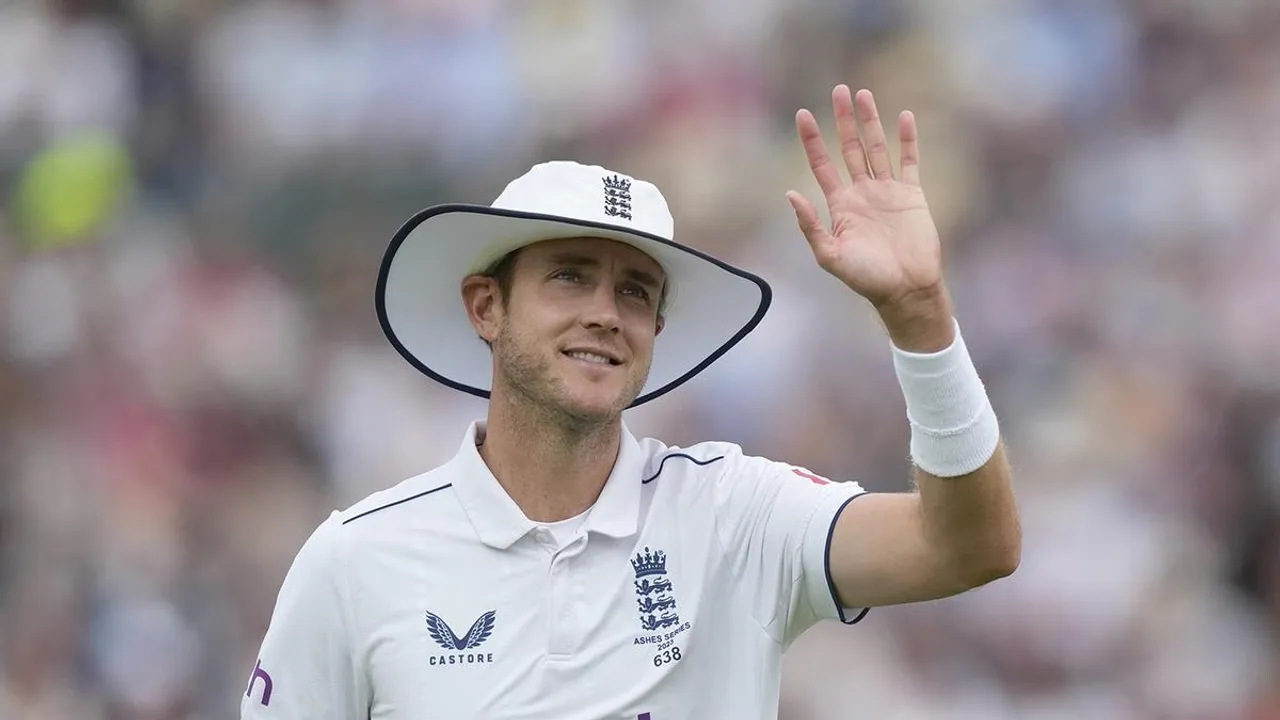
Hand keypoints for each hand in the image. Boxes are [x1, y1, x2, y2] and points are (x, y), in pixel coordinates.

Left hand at [787, 86, 953, 350]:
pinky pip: (909, 160)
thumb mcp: (829, 255)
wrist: (905, 288)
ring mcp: (887, 191)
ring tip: (864, 94)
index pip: (822, 164)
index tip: (802, 114)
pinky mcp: (912, 194)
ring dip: (871, 121)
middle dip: (843, 119)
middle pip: (849, 147)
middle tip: (839, 90)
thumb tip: (790, 194)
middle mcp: (862, 193)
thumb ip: (810, 225)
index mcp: (840, 205)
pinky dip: (908, 139)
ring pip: (877, 147)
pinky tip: (904, 116)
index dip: (811, 140)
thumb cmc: (866, 278)